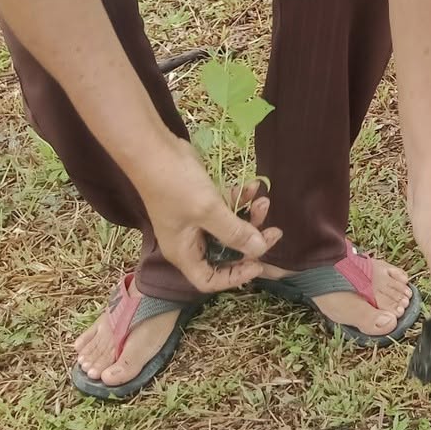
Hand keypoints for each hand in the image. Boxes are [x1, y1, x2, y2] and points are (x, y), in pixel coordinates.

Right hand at [135, 136, 282, 294]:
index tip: (259, 263)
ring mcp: (194, 222)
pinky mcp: (201, 202)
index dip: (235, 276)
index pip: (210, 279)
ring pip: (229, 229)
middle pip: (225, 254)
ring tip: (264, 201)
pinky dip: (239, 200)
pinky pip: (225, 209)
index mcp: (184, 253)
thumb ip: (234, 232)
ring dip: (248, 217)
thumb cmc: (176, 185)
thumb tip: (260, 250)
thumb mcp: (208, 210)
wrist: (155, 150)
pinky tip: (252, 187)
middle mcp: (189, 242)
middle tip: (275, 231)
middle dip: (250, 242)